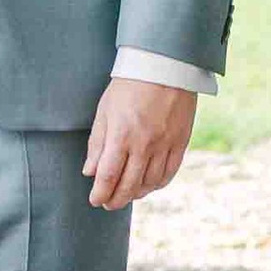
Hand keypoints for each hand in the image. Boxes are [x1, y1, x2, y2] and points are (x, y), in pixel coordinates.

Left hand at [83, 77, 196, 211]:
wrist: (164, 66)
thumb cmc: (129, 86)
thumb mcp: (105, 111)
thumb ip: (97, 144)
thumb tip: (90, 172)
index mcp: (121, 135)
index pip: (108, 176)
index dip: (100, 193)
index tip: (95, 200)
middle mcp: (144, 144)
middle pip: (129, 185)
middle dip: (116, 200)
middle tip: (108, 204)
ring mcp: (165, 145)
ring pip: (150, 183)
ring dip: (136, 194)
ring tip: (126, 195)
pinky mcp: (181, 142)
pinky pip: (169, 172)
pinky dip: (158, 184)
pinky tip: (149, 186)